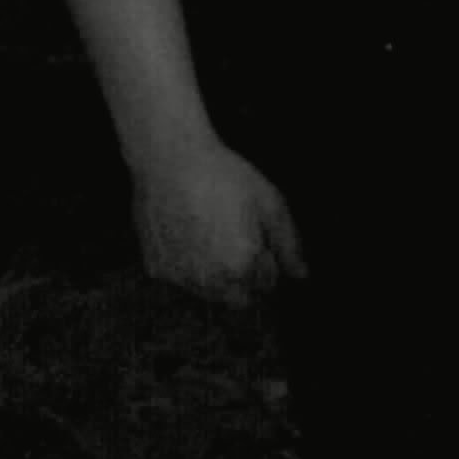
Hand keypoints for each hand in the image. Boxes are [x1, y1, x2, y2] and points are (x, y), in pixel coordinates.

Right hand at [132, 140, 309, 308]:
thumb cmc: (224, 175)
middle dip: (244, 277)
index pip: (266, 283)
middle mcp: (210, 280)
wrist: (171, 159)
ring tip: (213, 232)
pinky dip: (188, 265)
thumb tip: (302, 274)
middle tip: (238, 240)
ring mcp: (180, 278)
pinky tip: (188, 232)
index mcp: (242, 265)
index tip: (258, 235)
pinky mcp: (157, 270)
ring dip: (216, 274)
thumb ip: (289, 244)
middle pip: (238, 298)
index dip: (267, 258)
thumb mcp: (269, 201)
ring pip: (209, 292)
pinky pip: (181, 279)